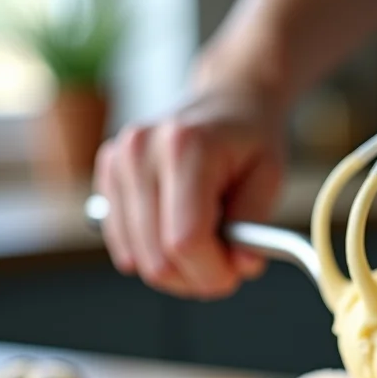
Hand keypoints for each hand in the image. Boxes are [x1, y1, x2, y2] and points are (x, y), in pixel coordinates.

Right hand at [93, 88, 284, 299]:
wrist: (227, 99)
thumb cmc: (250, 138)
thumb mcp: (269, 178)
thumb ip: (255, 227)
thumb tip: (241, 267)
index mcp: (184, 148)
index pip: (185, 240)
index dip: (212, 273)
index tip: (234, 275)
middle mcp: (141, 151)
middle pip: (156, 257)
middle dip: (196, 277)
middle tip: (224, 266)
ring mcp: (118, 161)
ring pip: (138, 258)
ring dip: (176, 270)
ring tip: (206, 244)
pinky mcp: (107, 174)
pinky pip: (123, 244)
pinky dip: (154, 253)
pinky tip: (179, 231)